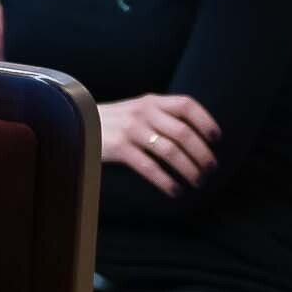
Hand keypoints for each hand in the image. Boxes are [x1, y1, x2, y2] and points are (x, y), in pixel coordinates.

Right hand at [101, 92, 220, 194]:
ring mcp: (132, 130)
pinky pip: (149, 166)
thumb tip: (192, 135)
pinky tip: (174, 190)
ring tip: (197, 181)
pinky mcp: (120, 148)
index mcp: (152, 101)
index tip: (217, 138)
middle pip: (183, 132)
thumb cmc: (113, 121)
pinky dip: (165, 180)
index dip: (205, 121)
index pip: (187, 105)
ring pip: (170, 151)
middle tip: (210, 168)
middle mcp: (144, 112)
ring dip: (188, 168)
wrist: (75, 121)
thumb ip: (160, 115)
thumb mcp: (137, 109)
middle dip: (202, 153)